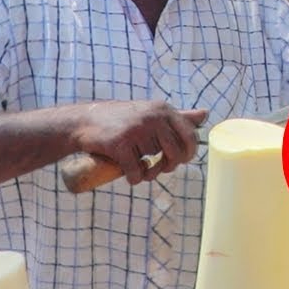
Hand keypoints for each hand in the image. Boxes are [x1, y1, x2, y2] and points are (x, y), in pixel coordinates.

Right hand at [73, 101, 206, 185]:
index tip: (177, 160)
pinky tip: (129, 175)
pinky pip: (136, 172)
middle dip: (170, 166)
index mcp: (163, 110)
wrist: (83, 122)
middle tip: (159, 168)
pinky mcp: (120, 144)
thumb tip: (205, 114)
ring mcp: (136, 130)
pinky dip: (134, 178)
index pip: (190, 136)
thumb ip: (179, 116)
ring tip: (142, 170)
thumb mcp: (153, 113)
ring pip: (155, 164)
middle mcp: (153, 117)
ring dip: (149, 175)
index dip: (187, 154)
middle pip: (176, 153)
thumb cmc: (122, 120)